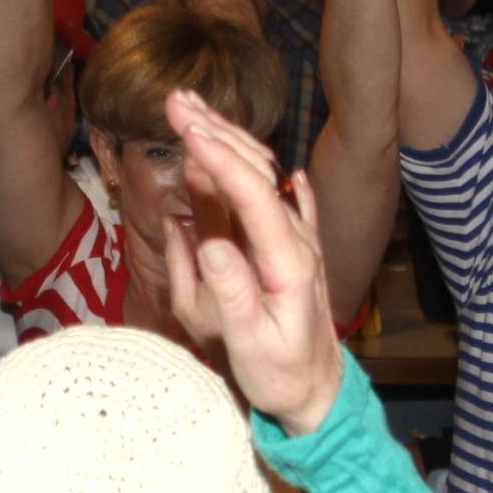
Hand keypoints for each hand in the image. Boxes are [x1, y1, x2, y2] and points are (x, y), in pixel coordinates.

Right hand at [156, 88, 338, 433]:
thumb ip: (232, 294)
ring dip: (228, 139)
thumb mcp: (251, 346)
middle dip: (217, 131)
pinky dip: (253, 167)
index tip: (188, 130)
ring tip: (192, 110)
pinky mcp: (289, 246)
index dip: (220, 158)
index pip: (254, 194)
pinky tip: (253, 150)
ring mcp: (295, 239)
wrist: (318, 392)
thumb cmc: (280, 374)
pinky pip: (272, 195)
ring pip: (263, 176)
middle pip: (259, 171)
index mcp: (289, 260)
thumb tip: (208, 241)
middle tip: (175, 100)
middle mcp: (296, 239)